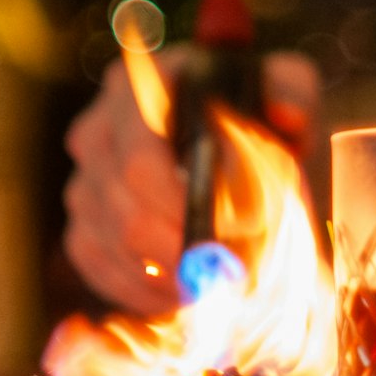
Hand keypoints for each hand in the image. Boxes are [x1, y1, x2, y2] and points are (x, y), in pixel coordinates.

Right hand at [62, 48, 321, 313]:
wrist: (242, 152)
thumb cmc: (261, 116)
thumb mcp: (286, 91)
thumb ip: (292, 92)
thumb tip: (285, 116)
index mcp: (139, 85)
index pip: (140, 162)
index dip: (187, 207)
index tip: (240, 230)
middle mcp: (97, 130)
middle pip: (128, 215)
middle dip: (189, 250)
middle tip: (240, 268)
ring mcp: (83, 183)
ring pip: (118, 249)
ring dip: (176, 273)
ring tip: (227, 275)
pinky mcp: (83, 230)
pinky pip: (104, 273)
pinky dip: (151, 291)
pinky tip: (192, 287)